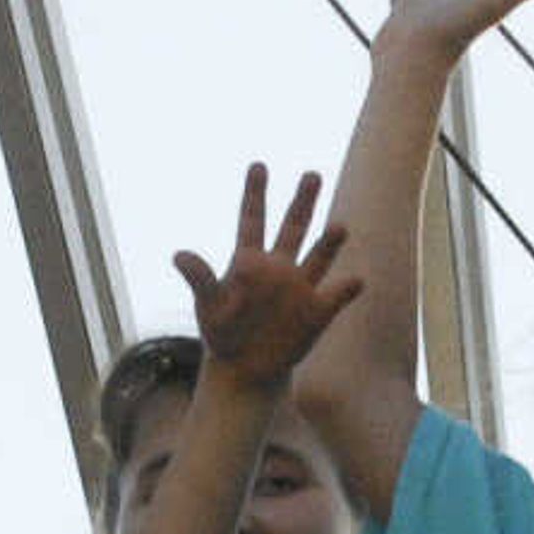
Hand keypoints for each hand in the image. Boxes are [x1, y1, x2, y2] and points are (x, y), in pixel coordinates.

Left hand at [177, 165, 361, 384]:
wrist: (246, 368)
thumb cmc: (222, 332)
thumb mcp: (209, 304)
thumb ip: (199, 278)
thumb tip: (178, 254)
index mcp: (249, 261)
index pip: (252, 220)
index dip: (254, 193)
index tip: (257, 165)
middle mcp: (279, 267)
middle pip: (293, 227)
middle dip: (302, 201)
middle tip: (312, 174)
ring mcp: (300, 288)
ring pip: (319, 257)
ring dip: (330, 242)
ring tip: (340, 226)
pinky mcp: (318, 312)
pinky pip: (337, 295)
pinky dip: (347, 288)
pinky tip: (355, 281)